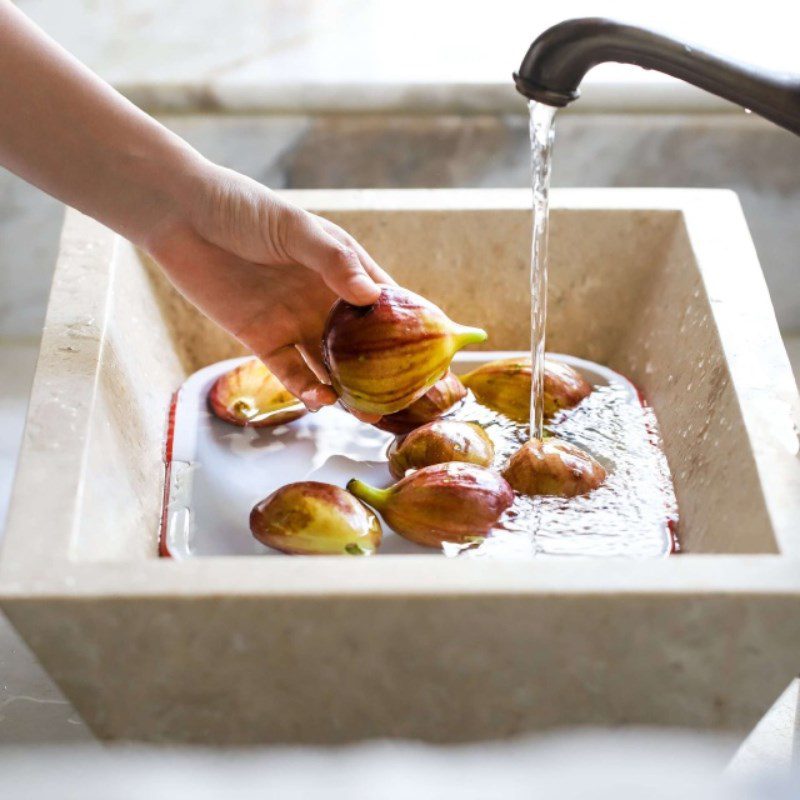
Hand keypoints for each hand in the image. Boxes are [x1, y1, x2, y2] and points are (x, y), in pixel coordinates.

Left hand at [145, 162, 393, 416]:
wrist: (181, 217)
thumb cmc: (244, 209)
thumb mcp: (295, 229)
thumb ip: (333, 262)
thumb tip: (373, 298)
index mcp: (342, 268)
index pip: (386, 302)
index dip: (411, 326)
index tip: (436, 353)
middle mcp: (324, 299)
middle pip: (363, 344)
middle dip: (383, 371)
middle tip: (404, 399)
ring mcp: (295, 322)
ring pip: (331, 365)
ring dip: (348, 389)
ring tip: (366, 413)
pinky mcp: (263, 340)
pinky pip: (291, 372)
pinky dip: (308, 389)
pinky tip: (323, 399)